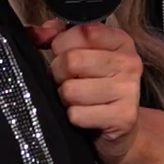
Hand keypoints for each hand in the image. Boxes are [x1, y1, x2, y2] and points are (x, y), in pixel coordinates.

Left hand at [38, 17, 145, 163]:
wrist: (121, 131)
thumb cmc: (96, 88)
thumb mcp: (83, 56)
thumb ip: (58, 38)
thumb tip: (33, 33)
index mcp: (121, 41)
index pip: (82, 32)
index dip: (62, 45)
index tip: (63, 55)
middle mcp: (129, 62)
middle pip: (72, 61)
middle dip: (59, 74)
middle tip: (69, 82)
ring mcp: (129, 90)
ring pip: (70, 90)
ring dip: (66, 99)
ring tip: (78, 100)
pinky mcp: (123, 117)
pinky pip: (76, 114)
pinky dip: (73, 118)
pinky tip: (86, 117)